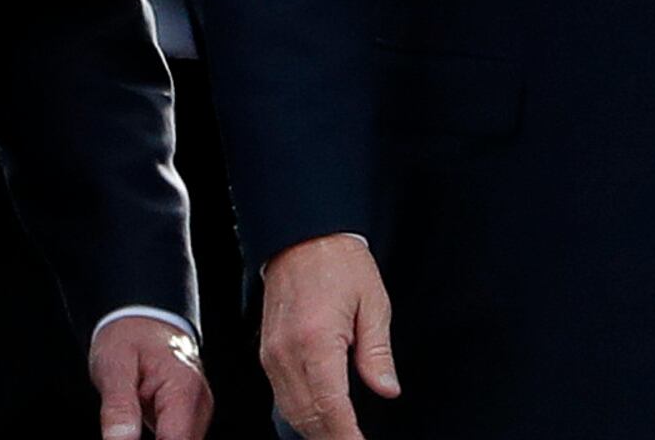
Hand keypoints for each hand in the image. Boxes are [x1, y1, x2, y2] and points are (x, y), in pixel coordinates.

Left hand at [92, 313, 213, 439]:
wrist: (142, 321)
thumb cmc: (128, 337)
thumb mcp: (113, 366)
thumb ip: (118, 407)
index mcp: (183, 388)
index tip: (127, 436)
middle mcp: (199, 404)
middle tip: (126, 426)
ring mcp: (198, 412)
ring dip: (158, 438)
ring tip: (133, 415)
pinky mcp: (191, 418)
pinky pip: (178, 438)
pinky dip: (161, 436)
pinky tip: (137, 426)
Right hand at [261, 232, 396, 439]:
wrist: (301, 235)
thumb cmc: (339, 262)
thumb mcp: (373, 303)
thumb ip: (378, 353)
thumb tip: (386, 389)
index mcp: (316, 339)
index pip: (331, 407)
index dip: (348, 436)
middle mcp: (288, 351)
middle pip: (308, 417)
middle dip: (334, 438)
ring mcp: (272, 353)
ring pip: (291, 412)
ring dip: (316, 431)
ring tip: (343, 436)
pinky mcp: (267, 352)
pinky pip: (281, 396)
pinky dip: (301, 415)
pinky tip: (321, 420)